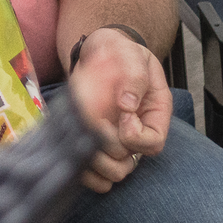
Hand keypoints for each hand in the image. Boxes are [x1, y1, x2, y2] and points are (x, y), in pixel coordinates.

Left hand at [63, 30, 170, 191]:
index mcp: (154, 116)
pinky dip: (80, 166)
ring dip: (91, 158)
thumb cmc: (121, 53)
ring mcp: (114, 138)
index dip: (135, 136)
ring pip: (108, 171)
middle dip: (107, 146)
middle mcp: (135, 133)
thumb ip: (135, 77)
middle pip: (126, 161)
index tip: (122, 113)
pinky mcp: (92, 139)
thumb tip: (127, 104)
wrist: (100, 51)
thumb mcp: (132, 55)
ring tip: (78, 132)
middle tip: (91, 120)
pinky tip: (68, 148)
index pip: (152, 144)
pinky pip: (90, 168)